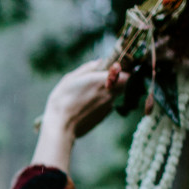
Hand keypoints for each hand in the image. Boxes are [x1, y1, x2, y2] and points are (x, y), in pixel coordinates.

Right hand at [31, 58, 126, 172]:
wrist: (61, 126)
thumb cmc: (62, 100)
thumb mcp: (70, 78)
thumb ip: (87, 68)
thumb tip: (100, 61)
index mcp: (102, 81)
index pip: (126, 74)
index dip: (123, 71)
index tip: (115, 68)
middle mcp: (109, 94)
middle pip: (123, 85)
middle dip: (117, 80)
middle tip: (104, 78)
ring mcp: (107, 106)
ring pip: (115, 95)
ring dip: (109, 91)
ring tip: (92, 92)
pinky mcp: (103, 116)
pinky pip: (108, 105)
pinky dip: (103, 102)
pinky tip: (88, 104)